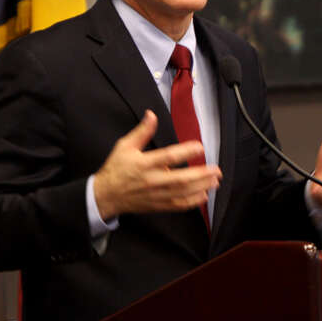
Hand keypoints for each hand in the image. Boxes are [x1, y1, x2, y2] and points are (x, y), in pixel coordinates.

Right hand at [93, 110, 221, 219]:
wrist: (106, 195)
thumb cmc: (116, 169)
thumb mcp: (125, 146)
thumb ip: (141, 131)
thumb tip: (151, 115)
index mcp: (144, 164)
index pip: (168, 157)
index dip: (185, 152)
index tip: (200, 147)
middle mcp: (152, 180)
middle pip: (180, 179)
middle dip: (201, 174)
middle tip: (216, 169)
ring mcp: (156, 195)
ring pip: (182, 193)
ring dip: (201, 187)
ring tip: (214, 181)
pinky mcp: (157, 205)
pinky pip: (177, 205)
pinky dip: (192, 202)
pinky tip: (203, 196)